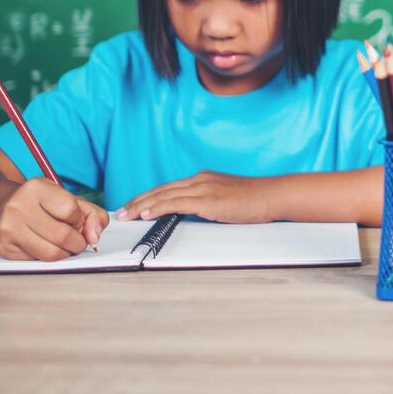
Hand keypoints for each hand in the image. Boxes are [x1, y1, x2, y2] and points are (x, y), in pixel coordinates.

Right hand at [0, 178, 107, 260]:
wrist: (6, 208)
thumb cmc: (44, 205)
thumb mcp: (71, 199)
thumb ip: (93, 215)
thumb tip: (94, 236)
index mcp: (36, 187)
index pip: (70, 210)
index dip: (79, 219)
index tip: (75, 220)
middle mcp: (18, 206)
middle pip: (62, 235)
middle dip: (78, 242)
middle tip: (76, 239)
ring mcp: (8, 228)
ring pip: (51, 253)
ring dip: (65, 253)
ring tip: (63, 244)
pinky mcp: (4, 247)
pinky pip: (38, 261)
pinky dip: (48, 257)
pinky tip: (44, 245)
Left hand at [116, 171, 272, 223]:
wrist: (272, 195)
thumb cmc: (254, 200)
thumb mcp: (225, 199)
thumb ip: (207, 203)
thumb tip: (193, 215)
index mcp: (203, 179)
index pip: (167, 188)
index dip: (147, 197)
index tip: (132, 206)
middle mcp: (199, 179)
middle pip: (160, 190)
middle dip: (137, 201)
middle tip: (120, 212)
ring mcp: (203, 187)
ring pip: (163, 195)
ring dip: (141, 205)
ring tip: (125, 215)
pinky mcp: (208, 199)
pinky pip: (176, 203)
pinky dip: (158, 208)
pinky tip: (145, 214)